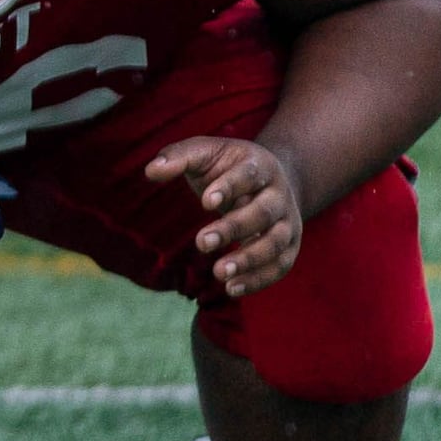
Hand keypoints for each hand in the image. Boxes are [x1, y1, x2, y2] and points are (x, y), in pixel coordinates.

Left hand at [148, 131, 311, 299]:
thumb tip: (151, 170)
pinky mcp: (289, 245)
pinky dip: (259, 279)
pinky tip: (232, 289)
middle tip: (202, 242)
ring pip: (276, 242)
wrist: (271, 179)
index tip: (205, 203)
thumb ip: (178, 157)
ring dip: (250, 260)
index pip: (248, 176)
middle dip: (234, 228)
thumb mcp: (205, 152)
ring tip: (219, 273)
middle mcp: (279, 194)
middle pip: (263, 212)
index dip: (229, 188)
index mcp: (260, 165)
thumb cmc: (227, 166)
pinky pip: (280, 265)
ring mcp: (288, 221)